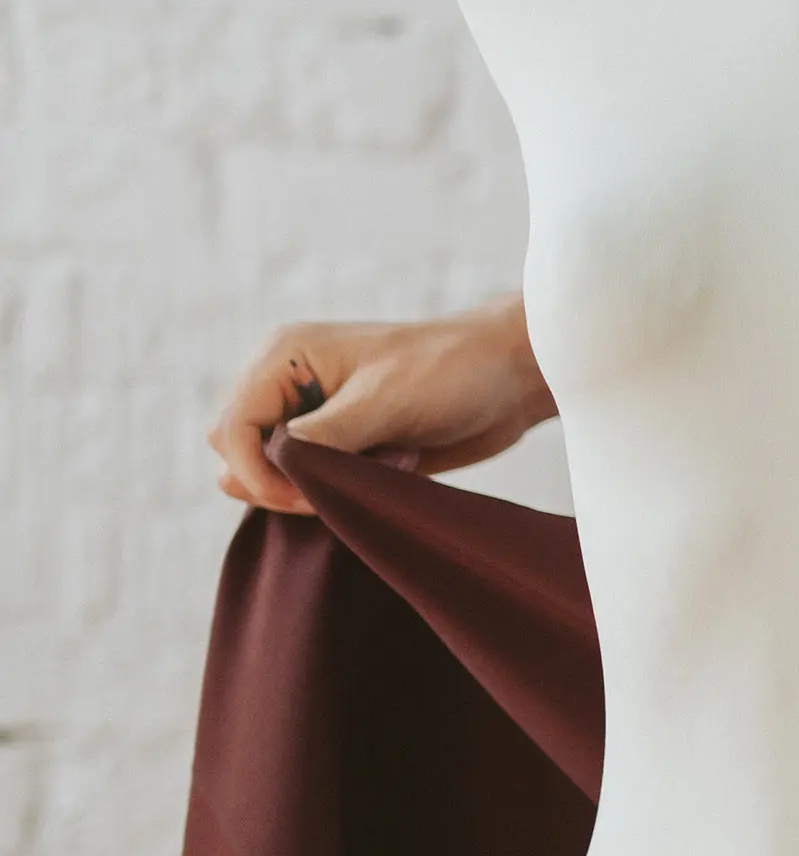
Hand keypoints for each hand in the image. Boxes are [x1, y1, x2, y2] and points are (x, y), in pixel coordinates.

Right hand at [205, 296, 557, 514]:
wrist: (512, 377)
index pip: (230, 430)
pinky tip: (391, 471)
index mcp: (283, 358)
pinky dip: (338, 490)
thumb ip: (323, 436)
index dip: (255, 473)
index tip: (304, 497)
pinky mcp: (340, 443)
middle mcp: (288, 385)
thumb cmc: (452, 371)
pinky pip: (310, 483)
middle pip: (239, 455)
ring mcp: (313, 415)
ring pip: (272, 474)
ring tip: (381, 466)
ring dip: (315, 487)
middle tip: (346, 486)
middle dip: (280, 484)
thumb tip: (266, 469)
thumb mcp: (384, 400)